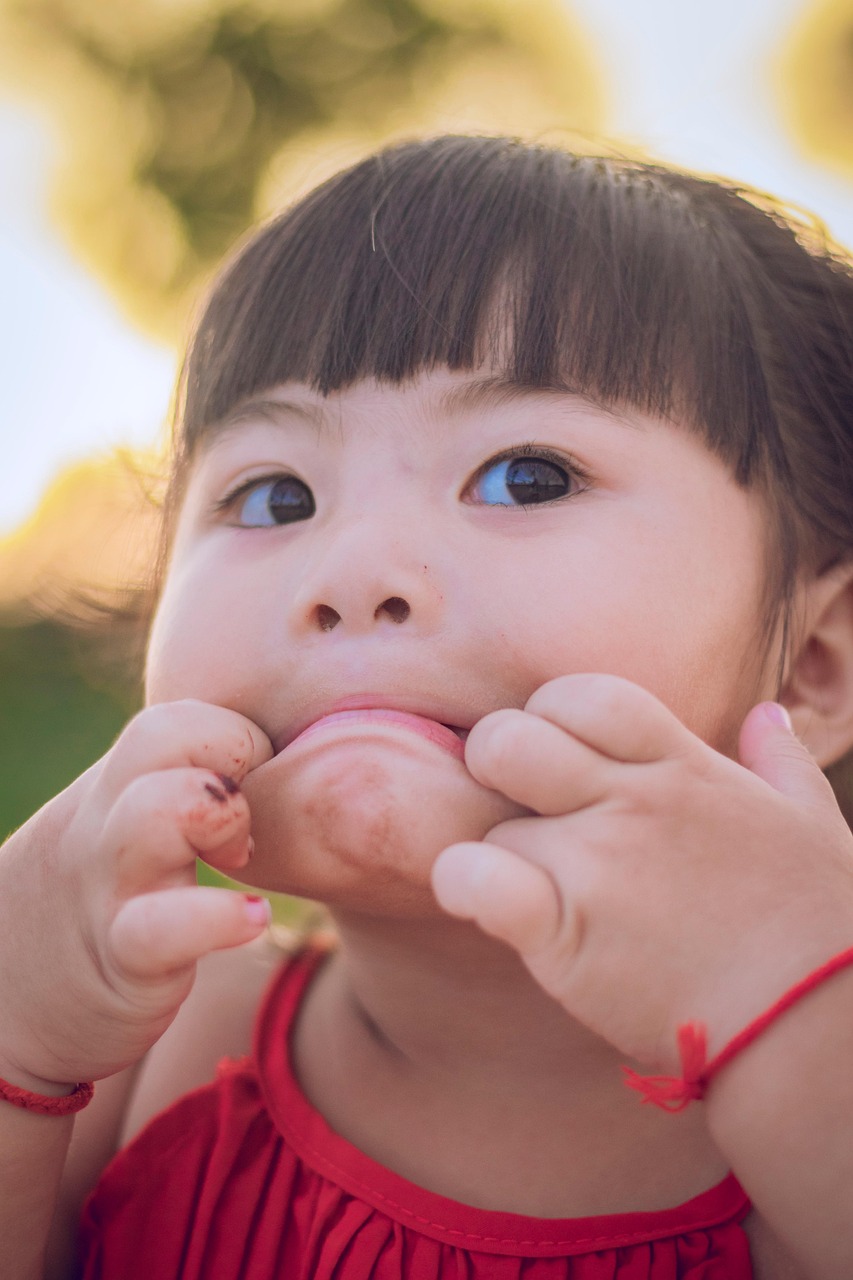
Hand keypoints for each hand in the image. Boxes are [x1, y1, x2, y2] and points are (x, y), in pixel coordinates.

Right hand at [0, 700, 272, 1092]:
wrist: (6, 1002)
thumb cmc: (89, 903)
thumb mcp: (119, 825)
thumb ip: (172, 782)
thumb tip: (265, 755)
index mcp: (111, 787)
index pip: (175, 715)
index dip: (235, 737)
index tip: (255, 793)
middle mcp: (103, 823)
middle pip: (159, 733)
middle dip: (233, 751)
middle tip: (252, 816)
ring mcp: (109, 887)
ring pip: (156, 811)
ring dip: (223, 819)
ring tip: (242, 860)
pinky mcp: (123, 960)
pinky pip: (164, 928)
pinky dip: (221, 919)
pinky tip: (251, 920)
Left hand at [432, 674, 852, 1069]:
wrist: (808, 1025)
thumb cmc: (815, 926)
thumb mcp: (813, 822)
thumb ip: (781, 760)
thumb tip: (770, 714)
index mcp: (683, 766)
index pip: (584, 695)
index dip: (553, 713)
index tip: (561, 750)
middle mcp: (632, 801)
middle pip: (510, 738)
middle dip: (496, 763)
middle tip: (517, 805)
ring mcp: (595, 863)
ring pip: (491, 822)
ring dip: (500, 851)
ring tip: (532, 885)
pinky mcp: (565, 932)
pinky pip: (477, 879)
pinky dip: (463, 885)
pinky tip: (480, 899)